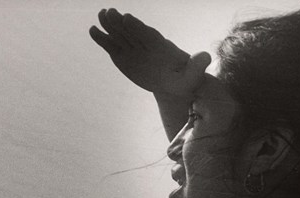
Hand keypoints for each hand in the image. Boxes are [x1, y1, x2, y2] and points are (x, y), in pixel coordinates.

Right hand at [89, 8, 210, 97]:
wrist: (173, 83)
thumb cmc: (184, 79)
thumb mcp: (193, 75)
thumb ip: (197, 65)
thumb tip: (206, 56)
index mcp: (161, 46)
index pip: (148, 35)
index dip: (138, 27)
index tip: (128, 18)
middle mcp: (145, 43)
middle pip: (132, 32)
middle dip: (121, 23)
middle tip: (109, 12)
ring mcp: (133, 48)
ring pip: (120, 35)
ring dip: (110, 26)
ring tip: (99, 15)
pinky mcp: (124, 55)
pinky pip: (112, 46)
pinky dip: (103, 39)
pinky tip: (93, 31)